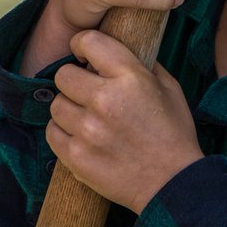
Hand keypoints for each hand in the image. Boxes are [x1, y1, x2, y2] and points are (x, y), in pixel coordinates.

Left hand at [47, 30, 202, 213]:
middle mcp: (105, 100)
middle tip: (87, 90)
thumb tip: (117, 49)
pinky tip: (80, 135)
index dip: (82, 44)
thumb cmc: (174, 134)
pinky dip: (63, 132)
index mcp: (130, 78)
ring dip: (69, 107)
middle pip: (63, 74)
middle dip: (75, 79)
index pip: (88, 42)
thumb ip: (143, 64)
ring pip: (56, 104)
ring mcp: (87, 130)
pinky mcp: (76, 157)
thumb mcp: (169, 88)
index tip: (84, 54)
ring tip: (87, 116)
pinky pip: (52, 132)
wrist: (173, 185)